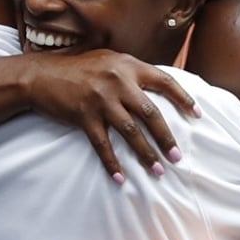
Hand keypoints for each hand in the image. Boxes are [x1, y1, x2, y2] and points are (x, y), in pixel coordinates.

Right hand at [24, 49, 200, 181]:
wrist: (42, 75)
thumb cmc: (77, 69)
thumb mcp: (108, 61)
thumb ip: (131, 72)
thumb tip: (155, 88)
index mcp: (128, 66)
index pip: (164, 82)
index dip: (183, 99)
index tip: (197, 115)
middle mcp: (118, 81)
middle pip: (151, 114)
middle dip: (166, 139)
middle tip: (177, 157)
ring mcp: (101, 99)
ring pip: (131, 132)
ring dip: (146, 154)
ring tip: (158, 171)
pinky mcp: (84, 116)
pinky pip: (103, 144)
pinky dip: (112, 163)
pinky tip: (121, 178)